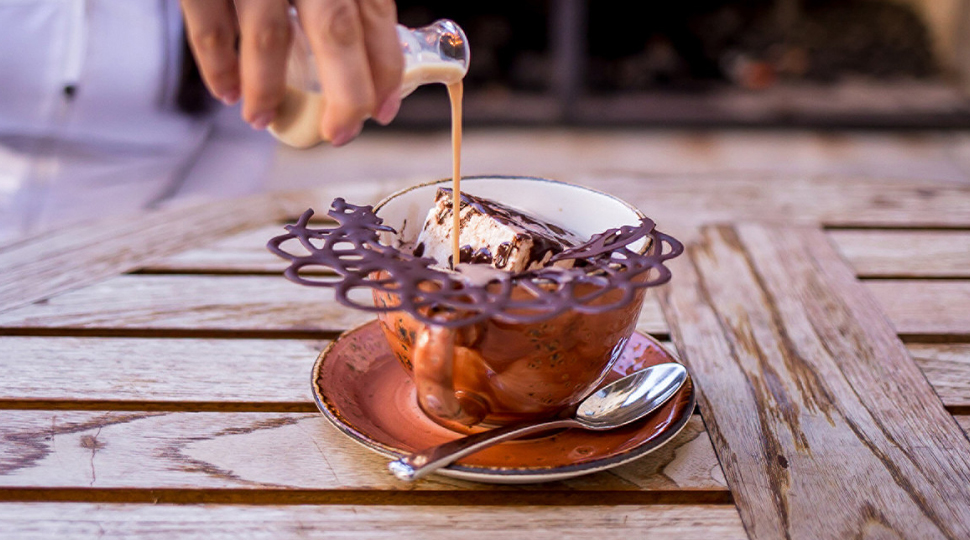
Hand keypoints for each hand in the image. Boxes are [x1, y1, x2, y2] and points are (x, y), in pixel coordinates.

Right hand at [180, 0, 403, 145]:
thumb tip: (366, 51)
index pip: (377, 16)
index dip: (385, 69)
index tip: (382, 111)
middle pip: (336, 32)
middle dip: (344, 94)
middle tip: (339, 135)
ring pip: (269, 35)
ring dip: (268, 88)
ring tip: (263, 118)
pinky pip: (207, 22)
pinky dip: (216, 63)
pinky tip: (226, 90)